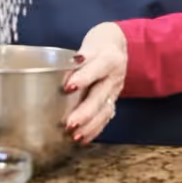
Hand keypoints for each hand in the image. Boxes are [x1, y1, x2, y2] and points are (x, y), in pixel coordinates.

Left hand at [64, 23, 127, 144]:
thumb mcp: (90, 44)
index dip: (83, 77)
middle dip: (86, 112)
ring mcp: (115, 91)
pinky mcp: (113, 100)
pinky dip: (95, 129)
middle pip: (101, 95)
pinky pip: (106, 117)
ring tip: (75, 136)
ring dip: (90, 125)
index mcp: (110, 59)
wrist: (118, 45)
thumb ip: (79, 58)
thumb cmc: (100, 44)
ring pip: (105, 110)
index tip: (68, 87)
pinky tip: (83, 139)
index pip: (98, 68)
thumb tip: (63, 70)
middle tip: (70, 123)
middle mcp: (115, 77)